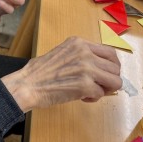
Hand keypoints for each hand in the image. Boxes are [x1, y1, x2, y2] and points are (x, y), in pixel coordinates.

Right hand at [1, 36, 121, 112]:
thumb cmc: (39, 73)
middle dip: (109, 79)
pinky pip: (101, 94)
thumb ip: (80, 56)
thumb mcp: (61, 52)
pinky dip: (93, 98)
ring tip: (90, 92)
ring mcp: (87, 69)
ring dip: (105, 89)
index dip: (111, 66)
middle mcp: (85, 53)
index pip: (110, 52)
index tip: (105, 74)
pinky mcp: (85, 85)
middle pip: (115, 67)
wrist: (27, 86)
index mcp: (79, 43)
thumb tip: (98, 67)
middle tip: (99, 86)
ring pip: (115, 81)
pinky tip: (81, 97)